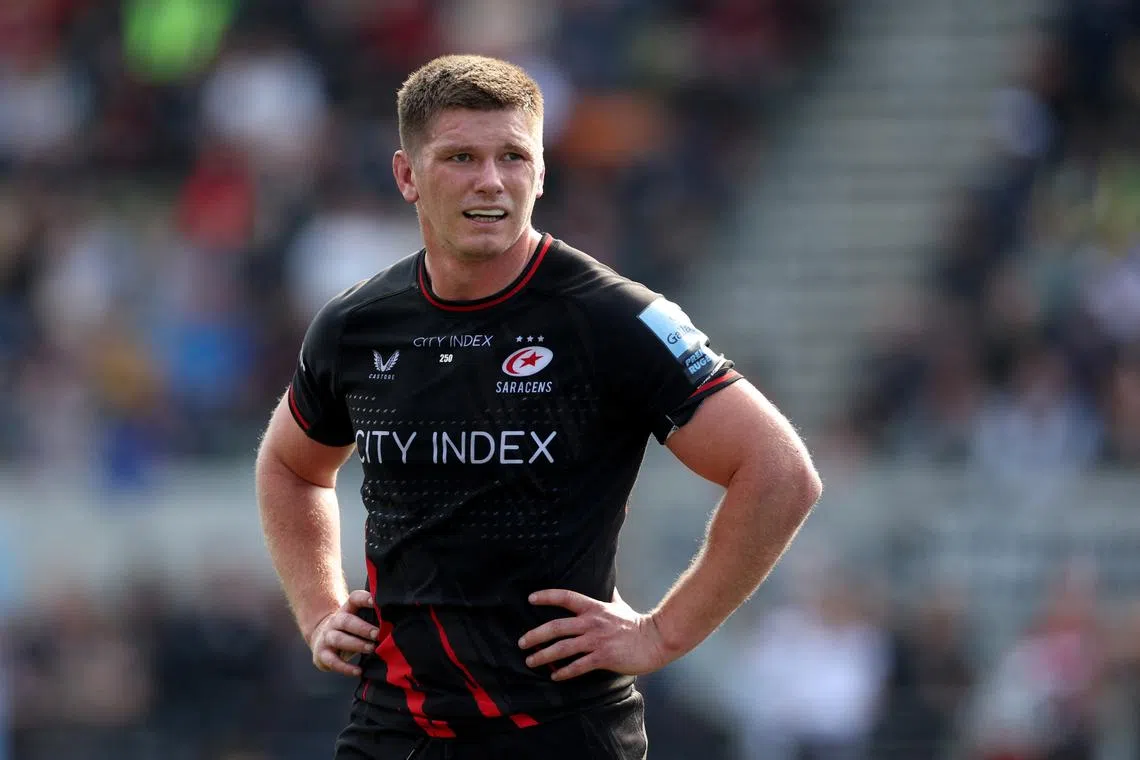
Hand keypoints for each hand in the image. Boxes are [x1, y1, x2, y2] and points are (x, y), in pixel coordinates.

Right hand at [308, 590, 378, 676]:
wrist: (321, 639)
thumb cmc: (348, 630)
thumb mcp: (357, 620)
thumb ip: (373, 618)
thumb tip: (398, 622)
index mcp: (347, 610)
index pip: (354, 599)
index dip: (364, 599)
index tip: (376, 602)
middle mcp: (335, 621)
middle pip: (346, 621)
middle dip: (362, 628)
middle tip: (377, 633)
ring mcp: (327, 637)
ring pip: (339, 639)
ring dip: (356, 644)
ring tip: (371, 649)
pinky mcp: (322, 654)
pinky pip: (333, 661)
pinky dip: (346, 668)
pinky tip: (358, 671)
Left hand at [518, 589, 671, 680]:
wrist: (656, 639)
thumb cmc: (636, 624)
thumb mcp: (619, 605)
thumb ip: (609, 595)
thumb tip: (607, 583)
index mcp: (594, 608)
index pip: (566, 597)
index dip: (547, 596)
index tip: (531, 598)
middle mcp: (592, 623)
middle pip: (557, 626)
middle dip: (535, 635)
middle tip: (522, 642)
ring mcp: (597, 640)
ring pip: (563, 648)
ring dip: (544, 656)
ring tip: (531, 661)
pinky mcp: (604, 657)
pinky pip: (578, 665)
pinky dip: (564, 672)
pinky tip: (555, 676)